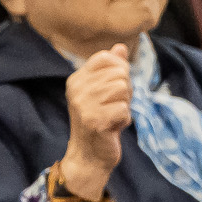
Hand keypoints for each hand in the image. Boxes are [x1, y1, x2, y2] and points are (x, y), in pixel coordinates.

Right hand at [59, 44, 134, 200]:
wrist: (90, 154)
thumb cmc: (101, 119)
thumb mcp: (106, 91)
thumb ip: (113, 68)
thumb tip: (120, 46)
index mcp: (77, 78)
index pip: (106, 57)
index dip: (120, 71)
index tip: (113, 89)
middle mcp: (76, 89)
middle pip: (120, 74)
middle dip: (125, 92)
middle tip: (113, 107)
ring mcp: (83, 104)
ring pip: (123, 90)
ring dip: (125, 105)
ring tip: (112, 115)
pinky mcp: (93, 120)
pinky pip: (124, 109)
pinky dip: (125, 119)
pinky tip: (113, 127)